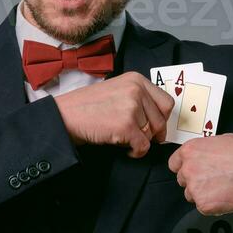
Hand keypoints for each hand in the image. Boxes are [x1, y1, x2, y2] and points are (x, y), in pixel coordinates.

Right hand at [53, 72, 174, 157]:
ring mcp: (132, 108)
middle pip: (161, 121)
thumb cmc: (88, 106)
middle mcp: (136, 91)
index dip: (162, 119)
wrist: (66, 115)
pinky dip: (135, 152)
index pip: (166, 103)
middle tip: (140, 138)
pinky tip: (124, 147)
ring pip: (151, 135)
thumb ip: (139, 98)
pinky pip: (143, 147)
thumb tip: (159, 120)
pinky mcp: (126, 126)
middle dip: (153, 134)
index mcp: (137, 80)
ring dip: (140, 142)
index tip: (154, 127)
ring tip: (124, 139)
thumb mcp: (118, 90)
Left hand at [167, 134, 232, 215]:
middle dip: (195, 181)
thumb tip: (202, 156)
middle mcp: (188, 169)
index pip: (174, 164)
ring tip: (224, 187)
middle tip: (214, 180)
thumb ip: (205, 150)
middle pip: (183, 180)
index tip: (193, 170)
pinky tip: (227, 195)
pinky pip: (203, 207)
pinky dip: (213, 205)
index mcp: (190, 151)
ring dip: (204, 194)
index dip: (185, 167)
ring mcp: (195, 188)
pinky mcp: (204, 205)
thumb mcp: (221, 141)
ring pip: (192, 195)